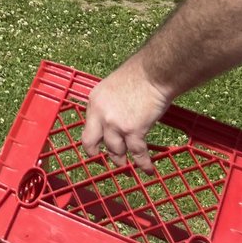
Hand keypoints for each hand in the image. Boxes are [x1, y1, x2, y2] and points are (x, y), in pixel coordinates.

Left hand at [81, 58, 171, 173]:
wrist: (153, 74)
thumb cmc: (138, 76)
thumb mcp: (113, 88)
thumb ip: (109, 105)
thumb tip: (114, 121)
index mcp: (94, 102)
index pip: (88, 126)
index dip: (94, 140)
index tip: (99, 148)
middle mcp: (100, 114)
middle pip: (91, 143)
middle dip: (98, 156)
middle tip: (108, 161)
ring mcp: (114, 124)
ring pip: (115, 151)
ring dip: (122, 160)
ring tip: (128, 167)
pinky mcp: (132, 130)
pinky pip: (137, 153)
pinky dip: (143, 163)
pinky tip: (147, 169)